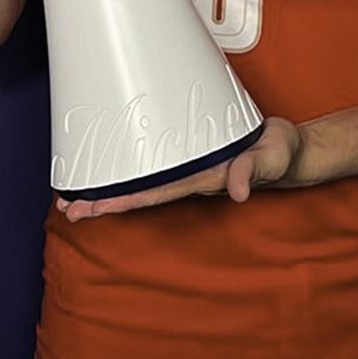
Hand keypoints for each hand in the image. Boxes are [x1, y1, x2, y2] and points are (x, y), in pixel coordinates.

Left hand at [56, 118, 303, 221]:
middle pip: (140, 193)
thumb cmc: (279, 154)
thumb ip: (252, 170)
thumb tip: (237, 189)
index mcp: (203, 179)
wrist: (289, 151)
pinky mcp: (195, 154)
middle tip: (68, 206)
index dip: (120, 201)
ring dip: (113, 190)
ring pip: (145, 182)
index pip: (153, 192)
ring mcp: (191, 168)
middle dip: (104, 202)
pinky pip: (158, 164)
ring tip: (79, 194)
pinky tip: (118, 167)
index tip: (90, 207)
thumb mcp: (270, 157)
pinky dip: (133, 168)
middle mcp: (191, 178)